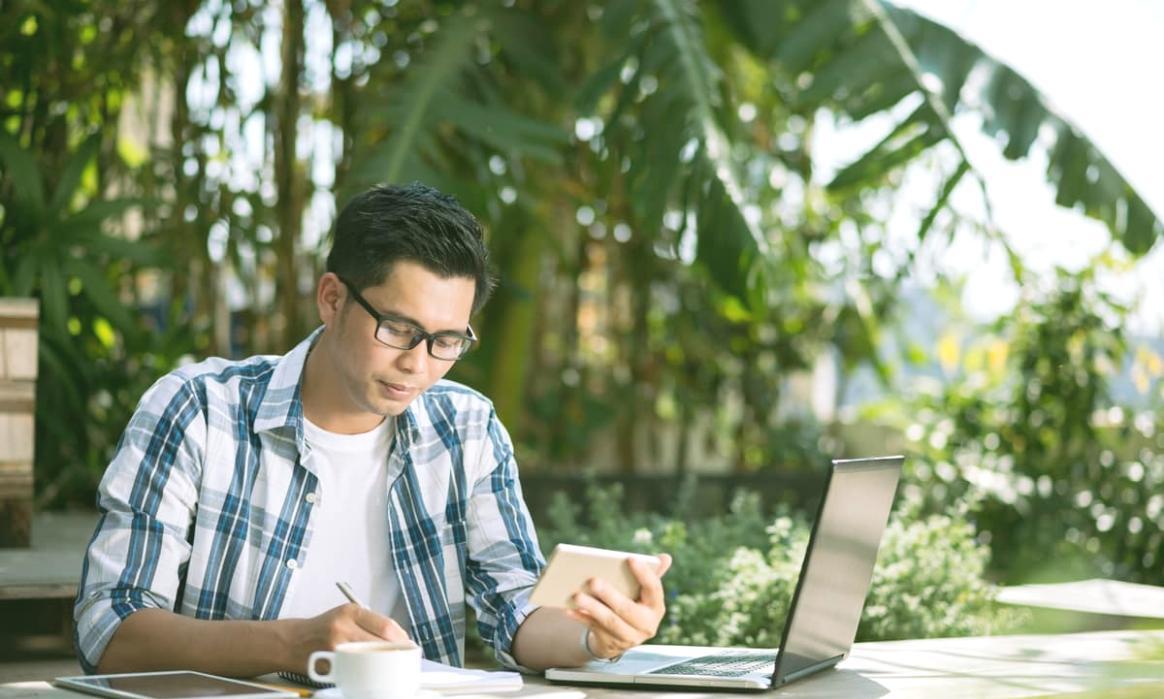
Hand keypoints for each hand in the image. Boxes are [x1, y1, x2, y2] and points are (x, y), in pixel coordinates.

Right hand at [288, 603, 410, 671]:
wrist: (292, 642)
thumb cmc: (323, 628)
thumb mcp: (345, 615)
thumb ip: (369, 622)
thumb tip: (398, 637)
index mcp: (350, 611)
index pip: (385, 625)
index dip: (401, 637)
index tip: (408, 643)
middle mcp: (343, 627)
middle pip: (380, 642)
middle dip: (396, 651)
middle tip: (404, 656)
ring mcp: (336, 647)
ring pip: (370, 657)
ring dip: (384, 662)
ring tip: (391, 664)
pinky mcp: (330, 665)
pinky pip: (355, 669)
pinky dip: (366, 671)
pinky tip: (371, 672)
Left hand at [566, 553, 672, 659]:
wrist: (622, 635)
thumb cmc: (634, 604)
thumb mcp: (644, 591)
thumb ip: (652, 574)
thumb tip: (666, 557)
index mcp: (656, 607)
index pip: (654, 589)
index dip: (644, 574)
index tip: (630, 558)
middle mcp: (646, 625)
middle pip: (627, 609)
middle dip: (609, 595)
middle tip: (592, 580)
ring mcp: (629, 638)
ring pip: (609, 622)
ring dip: (592, 608)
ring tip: (576, 595)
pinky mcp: (611, 644)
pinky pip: (594, 629)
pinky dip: (581, 618)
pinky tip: (568, 609)